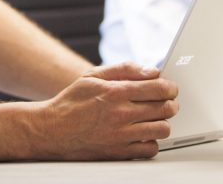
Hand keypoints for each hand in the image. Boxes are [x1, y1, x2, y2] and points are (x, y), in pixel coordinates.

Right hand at [32, 62, 178, 160]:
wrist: (51, 131)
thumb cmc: (72, 102)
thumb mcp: (93, 76)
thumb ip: (124, 69)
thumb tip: (152, 70)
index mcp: (116, 92)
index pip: (158, 88)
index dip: (170, 87)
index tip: (170, 88)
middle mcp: (121, 114)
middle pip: (165, 109)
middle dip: (171, 103)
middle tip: (167, 102)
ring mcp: (121, 136)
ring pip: (162, 129)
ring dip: (163, 122)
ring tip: (155, 118)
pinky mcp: (119, 153)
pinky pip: (150, 150)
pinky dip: (151, 142)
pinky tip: (143, 134)